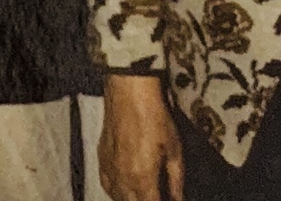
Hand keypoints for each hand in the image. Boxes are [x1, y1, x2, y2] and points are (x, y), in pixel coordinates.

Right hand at [100, 75, 183, 200]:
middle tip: (160, 193)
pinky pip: (107, 186)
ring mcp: (109, 170)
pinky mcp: (101, 159)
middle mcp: (123, 179)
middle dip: (148, 200)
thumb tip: (178, 198)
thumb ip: (176, 181)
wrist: (129, 92)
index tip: (170, 199)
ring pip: (119, 200)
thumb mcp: (174, 149)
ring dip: (133, 200)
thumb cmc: (152, 115)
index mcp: (142, 179)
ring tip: (146, 193)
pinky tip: (127, 188)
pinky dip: (118, 192)